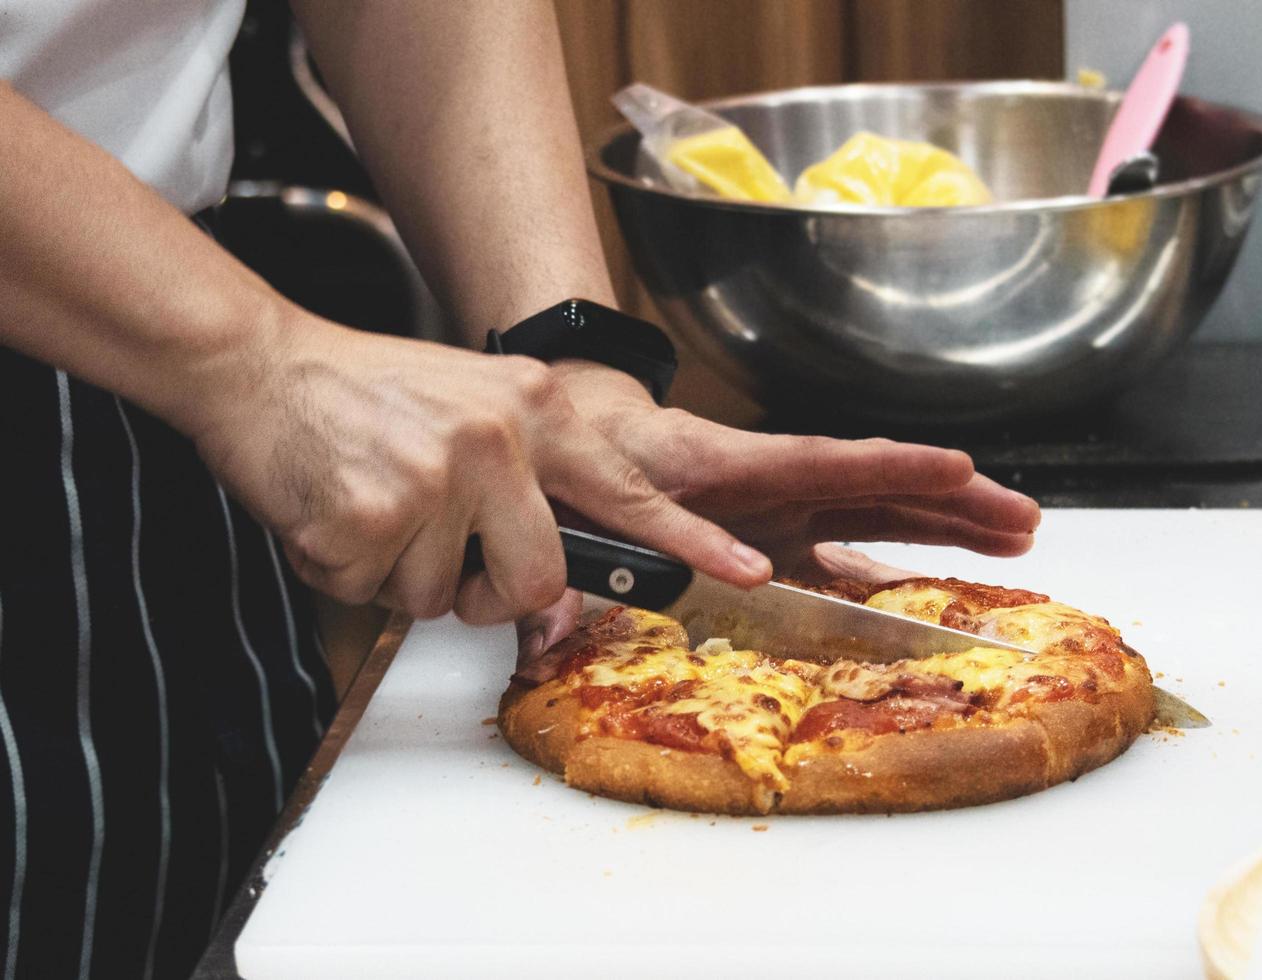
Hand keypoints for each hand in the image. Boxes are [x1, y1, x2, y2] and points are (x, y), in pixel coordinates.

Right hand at [186, 314, 772, 622]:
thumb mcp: (478, 407)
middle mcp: (497, 440)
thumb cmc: (369, 395)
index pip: (626, 488)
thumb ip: (530, 483)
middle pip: (540, 583)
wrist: (261, 366)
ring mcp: (436, 478)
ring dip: (407, 578)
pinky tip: (338, 515)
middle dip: (489, 591)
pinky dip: (350, 574)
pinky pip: (378, 598)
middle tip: (439, 544)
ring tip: (378, 509)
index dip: (690, 539)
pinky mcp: (372, 517)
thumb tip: (556, 589)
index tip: (747, 570)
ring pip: (450, 602)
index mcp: (534, 409)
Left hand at [513, 361, 1040, 669]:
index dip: (889, 469)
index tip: (953, 469)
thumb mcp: (587, 508)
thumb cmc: (593, 465)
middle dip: (953, 500)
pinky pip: (857, 549)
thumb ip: (598, 565)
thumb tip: (586, 621)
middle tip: (1021, 516)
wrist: (589, 436)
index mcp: (730, 468)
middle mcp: (776, 484)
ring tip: (1021, 534)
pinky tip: (951, 580)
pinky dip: (905, 561)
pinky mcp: (788, 536)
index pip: (820, 463)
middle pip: (878, 487)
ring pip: (884, 513)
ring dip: (952, 523)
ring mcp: (789, 509)